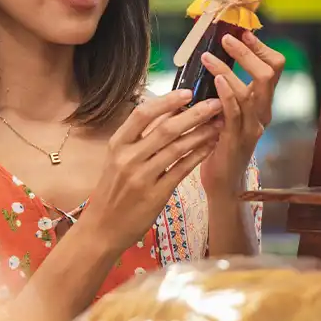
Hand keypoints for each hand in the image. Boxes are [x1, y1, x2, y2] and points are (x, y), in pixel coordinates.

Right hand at [83, 90, 221, 253]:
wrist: (102, 228)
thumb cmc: (113, 191)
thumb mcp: (116, 160)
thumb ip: (137, 139)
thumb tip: (166, 112)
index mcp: (117, 144)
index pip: (143, 114)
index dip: (167, 101)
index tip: (188, 92)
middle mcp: (128, 158)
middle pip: (166, 129)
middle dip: (194, 114)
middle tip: (215, 104)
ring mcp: (142, 177)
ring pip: (177, 148)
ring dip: (201, 133)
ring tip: (219, 124)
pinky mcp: (156, 195)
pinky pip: (181, 170)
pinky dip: (198, 155)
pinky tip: (210, 146)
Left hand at [200, 30, 284, 197]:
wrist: (222, 183)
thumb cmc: (219, 146)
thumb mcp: (226, 113)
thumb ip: (225, 92)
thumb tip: (210, 62)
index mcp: (261, 104)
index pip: (273, 68)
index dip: (260, 48)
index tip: (242, 33)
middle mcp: (262, 113)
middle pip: (268, 74)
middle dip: (248, 52)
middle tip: (227, 39)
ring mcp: (252, 127)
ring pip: (250, 91)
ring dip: (229, 69)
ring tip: (208, 56)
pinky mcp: (237, 140)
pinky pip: (235, 113)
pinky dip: (227, 94)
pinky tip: (217, 80)